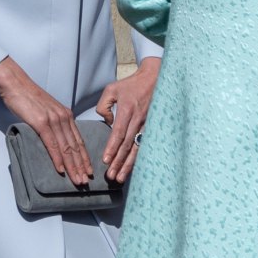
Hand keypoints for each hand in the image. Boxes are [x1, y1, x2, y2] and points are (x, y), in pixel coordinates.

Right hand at [0, 57, 92, 186]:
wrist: (16, 85)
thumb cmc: (28, 99)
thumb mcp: (47, 110)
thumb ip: (54, 123)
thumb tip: (57, 139)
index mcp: (66, 115)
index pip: (79, 140)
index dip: (84, 157)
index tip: (89, 170)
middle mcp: (64, 118)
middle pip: (75, 146)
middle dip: (81, 166)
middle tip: (86, 182)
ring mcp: (53, 120)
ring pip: (66, 148)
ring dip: (72, 166)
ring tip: (77, 180)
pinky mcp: (41, 123)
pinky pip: (52, 144)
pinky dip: (57, 158)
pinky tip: (60, 169)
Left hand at [95, 57, 159, 183]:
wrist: (154, 79)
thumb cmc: (131, 85)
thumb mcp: (111, 89)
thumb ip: (103, 106)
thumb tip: (107, 121)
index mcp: (127, 110)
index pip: (118, 133)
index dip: (112, 148)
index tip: (105, 160)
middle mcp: (138, 120)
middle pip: (127, 145)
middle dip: (119, 162)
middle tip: (111, 176)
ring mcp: (146, 125)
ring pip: (136, 148)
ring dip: (128, 164)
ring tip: (120, 177)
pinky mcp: (151, 127)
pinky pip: (143, 145)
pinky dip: (137, 158)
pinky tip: (132, 168)